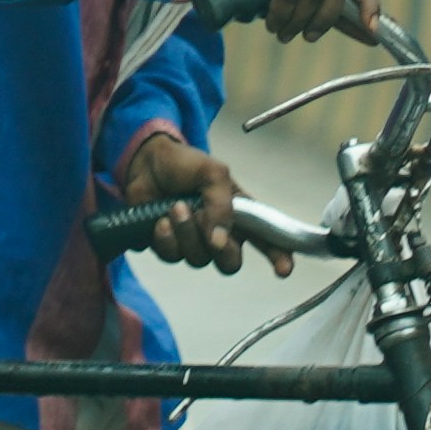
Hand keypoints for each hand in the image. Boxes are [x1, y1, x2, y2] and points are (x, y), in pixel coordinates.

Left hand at [109, 132, 290, 276]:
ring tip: (176, 207)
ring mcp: (193, 242)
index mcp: (239, 215)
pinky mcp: (167, 246)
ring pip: (198, 260)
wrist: (146, 159)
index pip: (266, 241)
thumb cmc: (185, 164)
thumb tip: (220, 240)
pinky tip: (159, 220)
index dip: (279, 257)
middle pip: (229, 263)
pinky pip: (171, 257)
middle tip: (206, 224)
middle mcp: (219, 234)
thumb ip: (222, 205)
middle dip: (221, 249)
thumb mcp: (212, 173)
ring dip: (186, 233)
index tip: (284, 270)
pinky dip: (165, 238)